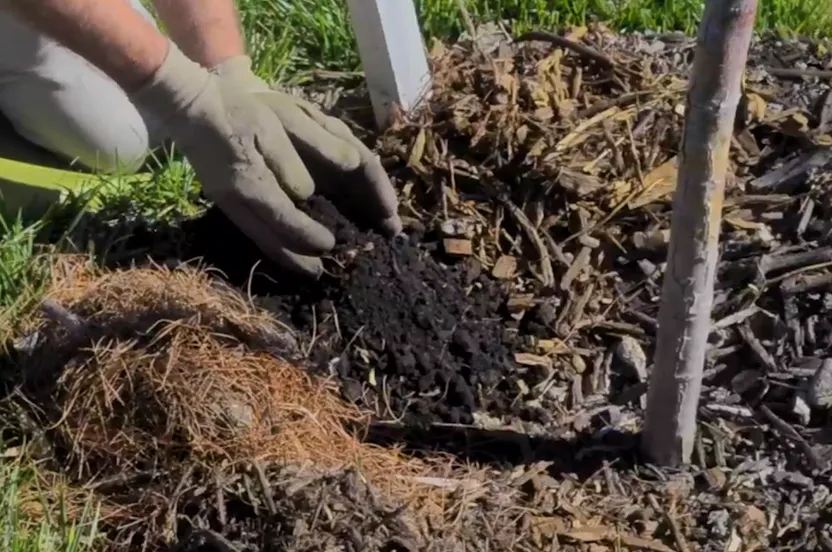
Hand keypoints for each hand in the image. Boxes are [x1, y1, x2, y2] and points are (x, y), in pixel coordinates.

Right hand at [130, 42, 400, 276]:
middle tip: (320, 272)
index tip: (329, 244)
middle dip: (296, 259)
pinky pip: (249, 230)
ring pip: (258, 240)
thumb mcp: (271, 127)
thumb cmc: (237, 112)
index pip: (285, 219)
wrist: (191, 107)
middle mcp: (236, 200)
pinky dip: (269, 244)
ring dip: (284, 256)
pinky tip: (283, 248)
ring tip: (306, 268)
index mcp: (251, 182)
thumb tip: (308, 194)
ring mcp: (226, 203)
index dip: (308, 236)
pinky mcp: (222, 201)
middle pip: (270, 241)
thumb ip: (290, 163)